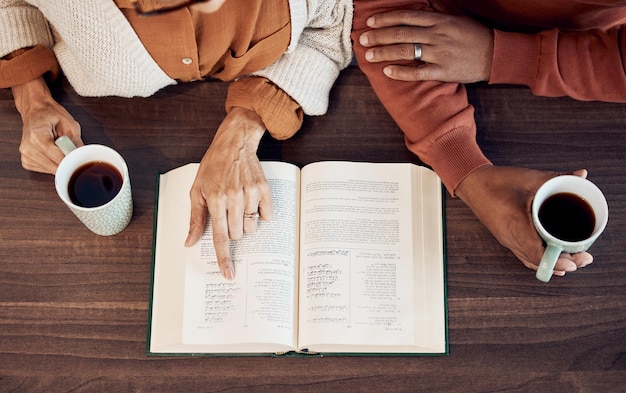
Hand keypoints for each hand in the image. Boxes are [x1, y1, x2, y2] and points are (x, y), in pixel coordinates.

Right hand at [12, 77, 82, 173]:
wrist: (35, 111)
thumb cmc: (49, 114)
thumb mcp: (69, 124)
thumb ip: (76, 142)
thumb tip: (82, 156)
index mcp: (37, 137)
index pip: (58, 158)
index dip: (72, 160)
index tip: (80, 159)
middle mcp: (28, 148)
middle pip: (55, 167)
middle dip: (67, 162)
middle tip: (70, 150)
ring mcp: (25, 156)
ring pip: (51, 170)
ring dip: (60, 162)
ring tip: (58, 147)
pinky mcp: (26, 161)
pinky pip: (45, 169)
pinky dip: (52, 163)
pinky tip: (52, 152)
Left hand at [185, 107, 273, 279]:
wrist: (234, 144)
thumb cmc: (213, 168)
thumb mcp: (197, 191)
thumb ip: (195, 219)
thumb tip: (190, 243)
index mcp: (214, 200)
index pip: (220, 237)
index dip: (224, 258)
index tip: (228, 274)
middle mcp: (233, 198)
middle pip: (237, 234)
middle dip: (232, 230)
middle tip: (228, 212)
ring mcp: (250, 193)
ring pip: (251, 227)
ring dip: (246, 222)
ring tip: (240, 204)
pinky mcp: (264, 189)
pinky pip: (267, 216)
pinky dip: (261, 214)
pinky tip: (253, 201)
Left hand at [359, 9, 493, 82]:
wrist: (495, 54)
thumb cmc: (473, 36)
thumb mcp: (455, 19)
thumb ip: (434, 16)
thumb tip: (415, 12)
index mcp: (439, 20)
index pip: (407, 17)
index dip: (387, 19)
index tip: (371, 22)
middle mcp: (437, 35)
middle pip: (401, 34)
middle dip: (379, 36)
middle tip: (362, 39)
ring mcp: (440, 53)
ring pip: (406, 51)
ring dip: (384, 53)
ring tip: (369, 56)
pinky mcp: (443, 71)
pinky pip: (418, 72)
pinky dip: (401, 72)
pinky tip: (387, 72)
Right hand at [455, 165, 593, 276]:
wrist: (471, 183)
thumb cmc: (495, 182)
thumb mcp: (530, 178)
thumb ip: (558, 177)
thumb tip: (582, 175)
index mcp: (515, 224)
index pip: (537, 254)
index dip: (557, 262)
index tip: (575, 262)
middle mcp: (509, 237)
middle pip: (538, 262)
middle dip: (563, 264)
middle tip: (584, 258)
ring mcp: (507, 240)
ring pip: (532, 261)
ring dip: (552, 264)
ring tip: (573, 259)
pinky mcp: (506, 238)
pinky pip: (525, 256)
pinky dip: (541, 259)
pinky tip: (553, 257)